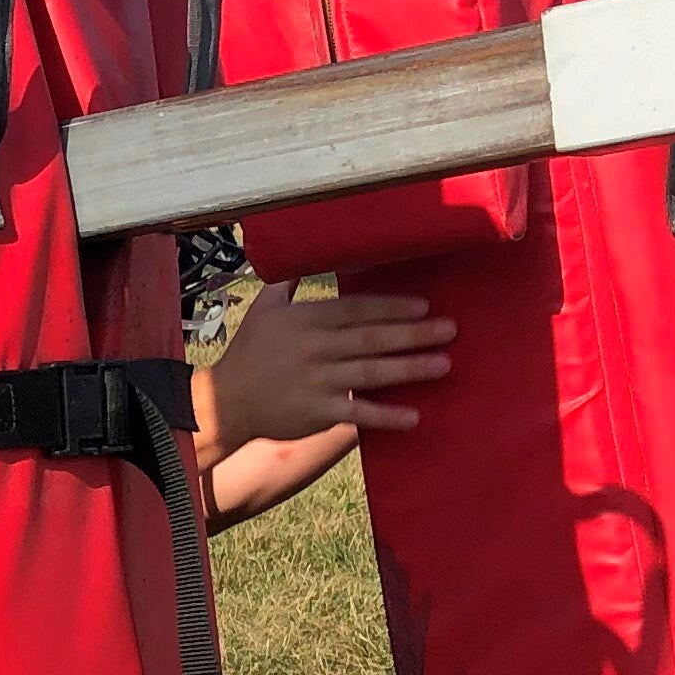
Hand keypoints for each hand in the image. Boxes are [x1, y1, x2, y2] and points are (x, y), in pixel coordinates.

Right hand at [206, 281, 454, 448]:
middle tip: (449, 329)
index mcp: (305, 320)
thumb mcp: (263, 310)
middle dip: (413, 333)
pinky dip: (386, 416)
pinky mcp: (318, 413)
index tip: (424, 306)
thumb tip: (304, 258)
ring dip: (410, 367)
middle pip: (372, 338)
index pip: (356, 309)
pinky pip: (359, 414)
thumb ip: (287, 285)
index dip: (391, 307)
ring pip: (372, 373)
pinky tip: (414, 416)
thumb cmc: (248, 353)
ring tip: (444, 363)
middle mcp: (314, 348)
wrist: (225, 402)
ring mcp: (317, 382)